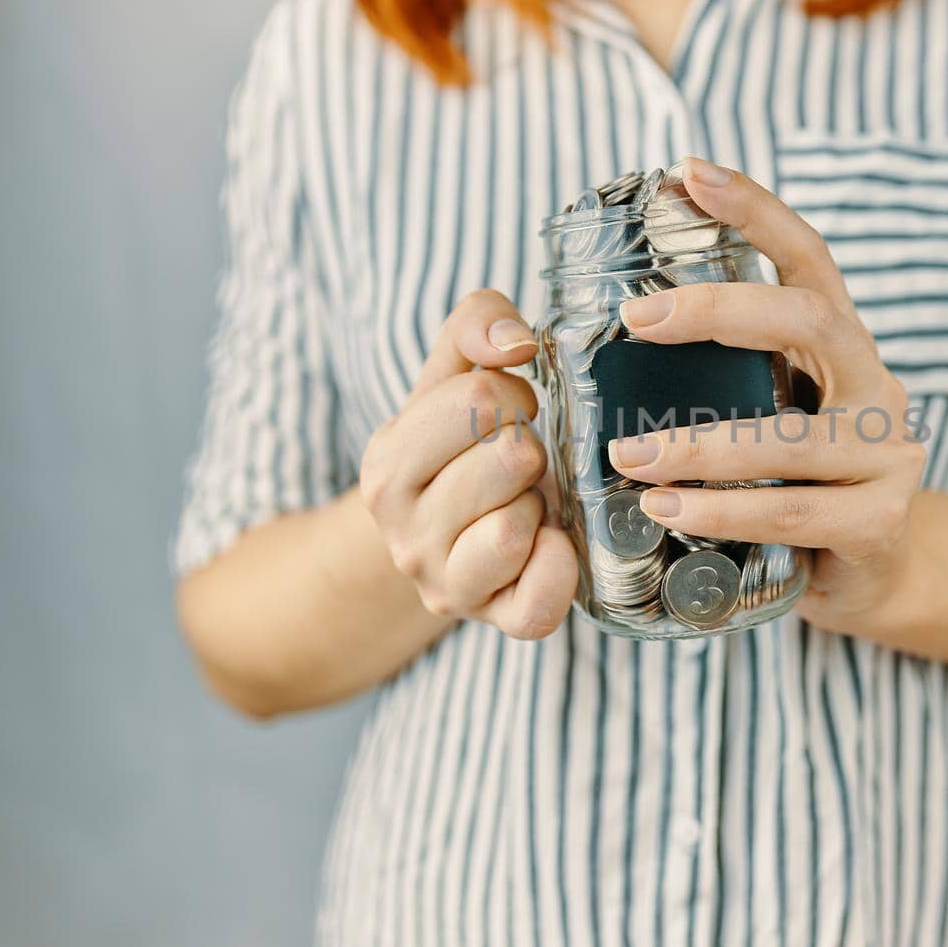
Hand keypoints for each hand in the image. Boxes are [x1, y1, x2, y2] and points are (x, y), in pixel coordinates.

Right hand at [360, 290, 577, 638]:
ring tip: (525, 501)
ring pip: (518, 526)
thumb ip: (475, 325)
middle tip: (519, 461)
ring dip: (541, 503)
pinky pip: (540, 602)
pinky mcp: (495, 621)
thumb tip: (515, 342)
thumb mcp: (454, 375)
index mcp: (387, 463)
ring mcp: (445, 584)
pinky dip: (560, 567)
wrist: (446, 538)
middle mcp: (403, 531)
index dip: (512, 396)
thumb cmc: (461, 445)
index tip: (506, 414)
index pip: (476, 400)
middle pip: (508, 457)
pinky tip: (552, 542)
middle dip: (530, 447)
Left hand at [606, 157, 927, 625]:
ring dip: (700, 445)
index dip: (756, 209)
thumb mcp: (767, 414)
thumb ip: (722, 375)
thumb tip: (607, 329)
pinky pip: (791, 513)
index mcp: (843, 347)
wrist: (868, 577)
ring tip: (626, 456)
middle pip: (810, 321)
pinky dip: (722, 512)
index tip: (689, 174)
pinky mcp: (880, 523)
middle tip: (637, 318)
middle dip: (720, 310)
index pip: (809, 258)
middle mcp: (877, 386)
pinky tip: (667, 511)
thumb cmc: (794, 485)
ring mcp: (888, 455)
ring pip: (789, 438)